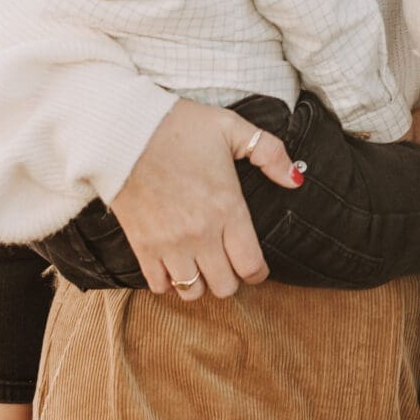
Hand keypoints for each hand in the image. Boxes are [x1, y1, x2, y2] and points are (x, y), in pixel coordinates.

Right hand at [107, 99, 300, 300]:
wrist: (124, 130)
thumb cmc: (180, 126)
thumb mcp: (232, 127)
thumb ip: (271, 152)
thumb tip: (295, 180)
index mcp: (228, 208)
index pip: (251, 265)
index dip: (258, 272)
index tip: (255, 266)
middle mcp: (201, 233)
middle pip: (225, 286)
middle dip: (231, 278)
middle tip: (227, 262)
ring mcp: (169, 243)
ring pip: (193, 292)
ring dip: (201, 283)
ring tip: (201, 265)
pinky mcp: (142, 246)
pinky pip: (159, 286)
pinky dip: (169, 282)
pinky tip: (174, 265)